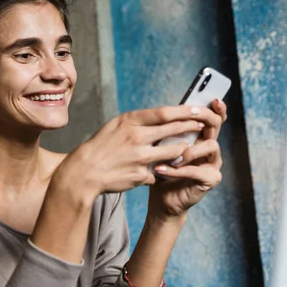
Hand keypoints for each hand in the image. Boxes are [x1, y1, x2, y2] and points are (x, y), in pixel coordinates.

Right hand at [54, 105, 221, 202]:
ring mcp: (140, 158)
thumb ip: (137, 121)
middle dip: (191, 127)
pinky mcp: (142, 176)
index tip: (197, 110)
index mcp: (130, 122)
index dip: (185, 111)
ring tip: (188, 148)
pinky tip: (160, 171)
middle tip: (202, 125)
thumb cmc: (100, 146)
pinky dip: (161, 171)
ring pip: (173, 153)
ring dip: (183, 150)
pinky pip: (159, 172)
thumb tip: (159, 117)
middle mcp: (137, 138)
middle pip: (173, 131)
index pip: (164, 113)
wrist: (84, 172)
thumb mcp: (115, 126)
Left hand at [147, 99, 227, 220]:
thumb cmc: (161, 168)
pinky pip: (197, 170)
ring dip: (188, 149)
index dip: (216, 108)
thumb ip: (166, 131)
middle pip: (215, 126)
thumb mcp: (161, 146)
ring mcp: (213, 163)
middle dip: (205, 118)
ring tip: (168, 156)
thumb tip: (161, 110)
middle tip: (193, 117)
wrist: (161, 198)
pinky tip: (160, 169)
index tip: (215, 99)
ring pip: (210, 146)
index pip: (212, 117)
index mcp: (199, 136)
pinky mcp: (210, 179)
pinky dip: (177, 170)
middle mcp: (210, 147)